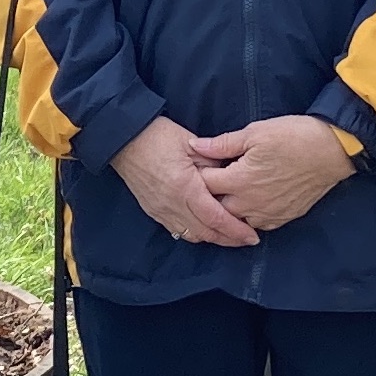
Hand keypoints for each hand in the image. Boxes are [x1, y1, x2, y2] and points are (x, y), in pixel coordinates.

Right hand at [111, 117, 259, 247]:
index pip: (216, 217)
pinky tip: (205, 229)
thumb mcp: (192, 144)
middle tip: (247, 240)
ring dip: (212, 238)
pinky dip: (195, 233)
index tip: (252, 236)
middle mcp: (173, 204)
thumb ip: (214, 164)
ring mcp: (161, 210)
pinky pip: (177, 230)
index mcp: (185, 187)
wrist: (124, 138)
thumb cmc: (158, 136)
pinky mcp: (153, 210)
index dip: (236, 230)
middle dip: (229, 239)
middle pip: (206, 232)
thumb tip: (232, 177)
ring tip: (229, 236)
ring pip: (192, 235)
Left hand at [190, 115, 358, 233]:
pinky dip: (248, 215)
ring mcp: (266, 214)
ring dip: (228, 209)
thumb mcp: (254, 133)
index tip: (196, 166)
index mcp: (239, 180)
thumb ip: (222, 144)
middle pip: (215, 208)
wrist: (331, 151)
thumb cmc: (293, 137)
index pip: (203, 185)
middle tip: (210, 181)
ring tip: (228, 192)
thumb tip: (194, 147)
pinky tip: (249, 202)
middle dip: (208, 196)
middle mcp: (249, 203)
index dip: (196, 175)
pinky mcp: (282, 219)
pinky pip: (256, 224)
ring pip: (235, 220)